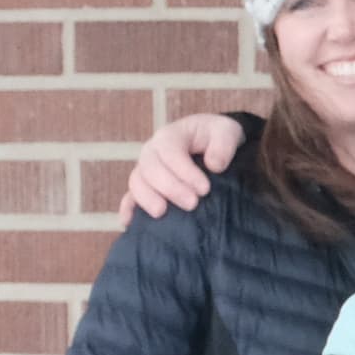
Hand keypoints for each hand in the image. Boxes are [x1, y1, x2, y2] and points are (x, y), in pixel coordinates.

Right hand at [123, 112, 240, 219]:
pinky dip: (128, 208)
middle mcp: (152, 152)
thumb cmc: (217, 136)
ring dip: (148, 198)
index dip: (184, 171)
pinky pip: (130, 196)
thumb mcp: (227, 131)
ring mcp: (146, 169)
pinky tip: (129, 223)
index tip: (205, 189)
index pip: (170, 152)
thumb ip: (223, 144)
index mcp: (170, 136)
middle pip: (150, 169)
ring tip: (162, 213)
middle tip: (192, 204)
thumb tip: (214, 166)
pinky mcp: (146, 186)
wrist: (211, 142)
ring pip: (137, 182)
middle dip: (170, 188)